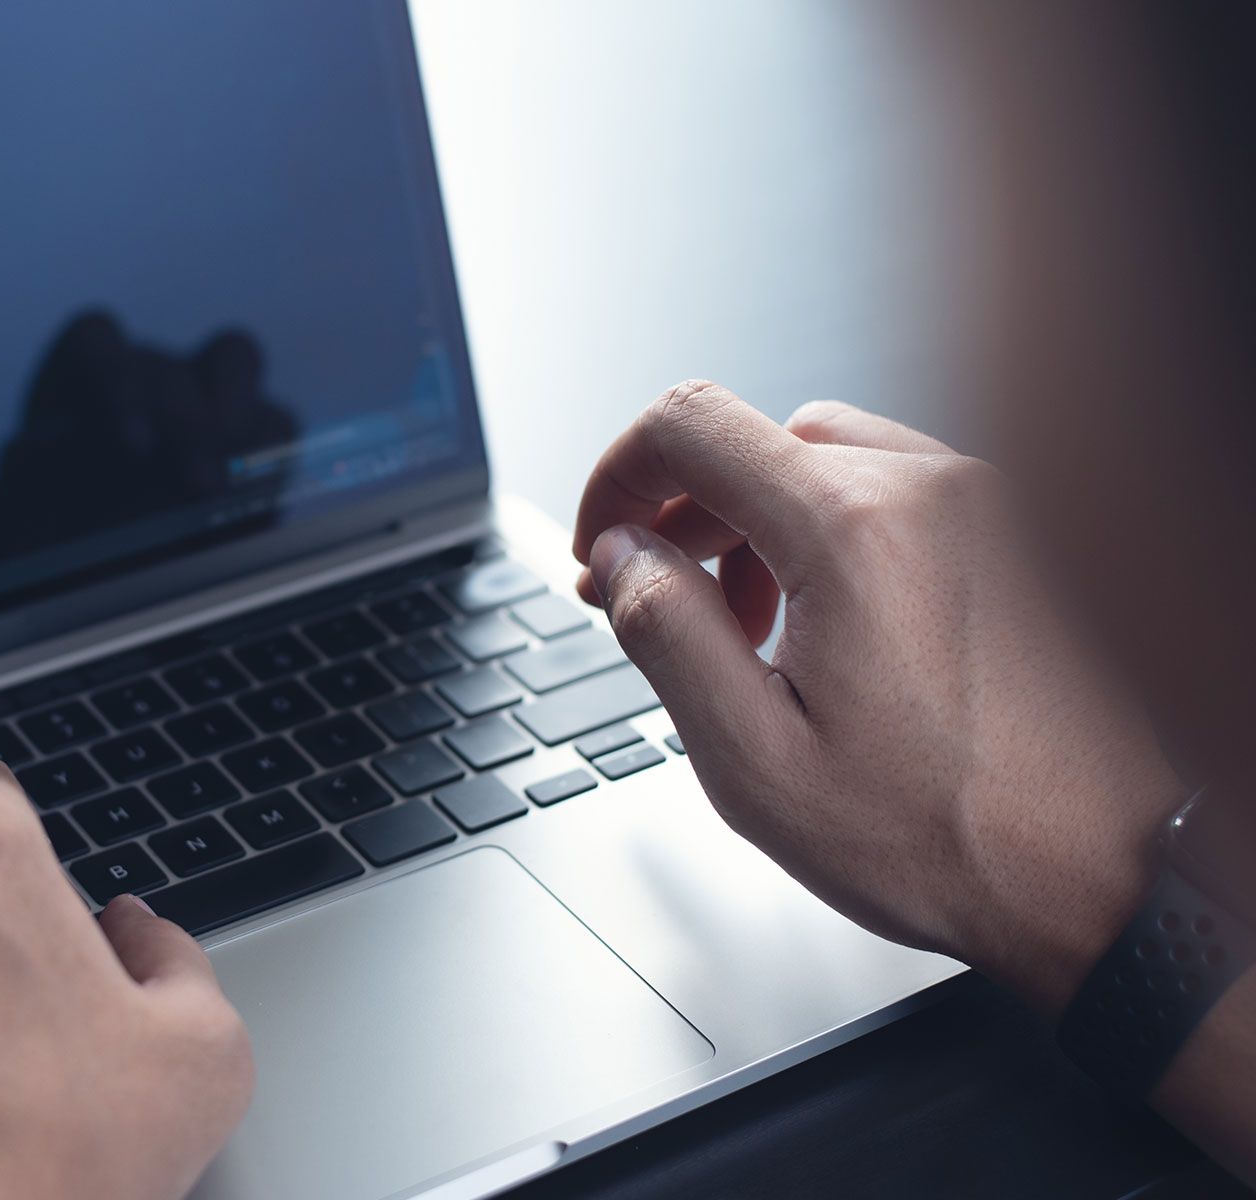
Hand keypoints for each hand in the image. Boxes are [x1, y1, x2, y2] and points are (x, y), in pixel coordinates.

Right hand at [573, 381, 1186, 1016]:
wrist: (1103, 874)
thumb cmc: (948, 835)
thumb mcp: (756, 759)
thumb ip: (666, 633)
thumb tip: (619, 553)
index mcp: (855, 533)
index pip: (689, 426)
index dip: (615, 477)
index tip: (599, 543)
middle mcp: (929, 490)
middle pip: (753, 441)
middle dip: (680, 517)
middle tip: (649, 602)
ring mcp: (983, 503)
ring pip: (819, 459)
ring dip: (753, 526)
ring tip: (746, 630)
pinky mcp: (1011, 532)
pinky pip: (888, 490)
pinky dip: (826, 532)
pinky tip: (822, 624)